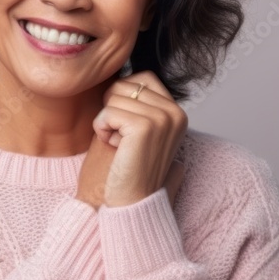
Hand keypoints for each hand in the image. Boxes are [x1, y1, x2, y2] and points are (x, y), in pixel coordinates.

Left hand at [81, 71, 187, 208]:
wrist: (131, 202)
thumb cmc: (129, 167)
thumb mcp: (140, 130)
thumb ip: (138, 104)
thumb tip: (119, 77)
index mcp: (177, 112)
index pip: (142, 78)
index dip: (122, 97)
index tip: (124, 127)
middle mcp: (175, 112)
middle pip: (126, 85)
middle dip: (112, 109)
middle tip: (121, 139)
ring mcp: (162, 118)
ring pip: (114, 97)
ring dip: (106, 122)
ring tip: (118, 145)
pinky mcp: (145, 127)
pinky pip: (107, 112)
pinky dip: (101, 129)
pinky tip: (113, 147)